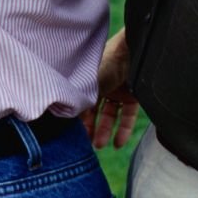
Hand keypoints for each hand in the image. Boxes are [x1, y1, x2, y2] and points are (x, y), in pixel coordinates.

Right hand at [82, 27, 141, 148]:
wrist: (136, 51)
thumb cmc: (109, 61)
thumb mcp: (90, 81)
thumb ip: (80, 98)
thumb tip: (60, 114)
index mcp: (89, 79)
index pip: (80, 101)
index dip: (76, 116)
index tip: (71, 131)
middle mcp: (102, 85)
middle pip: (94, 110)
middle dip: (90, 126)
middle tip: (85, 143)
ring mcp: (119, 91)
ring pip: (110, 115)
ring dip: (104, 130)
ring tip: (100, 145)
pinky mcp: (134, 97)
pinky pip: (127, 117)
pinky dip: (123, 130)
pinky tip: (117, 144)